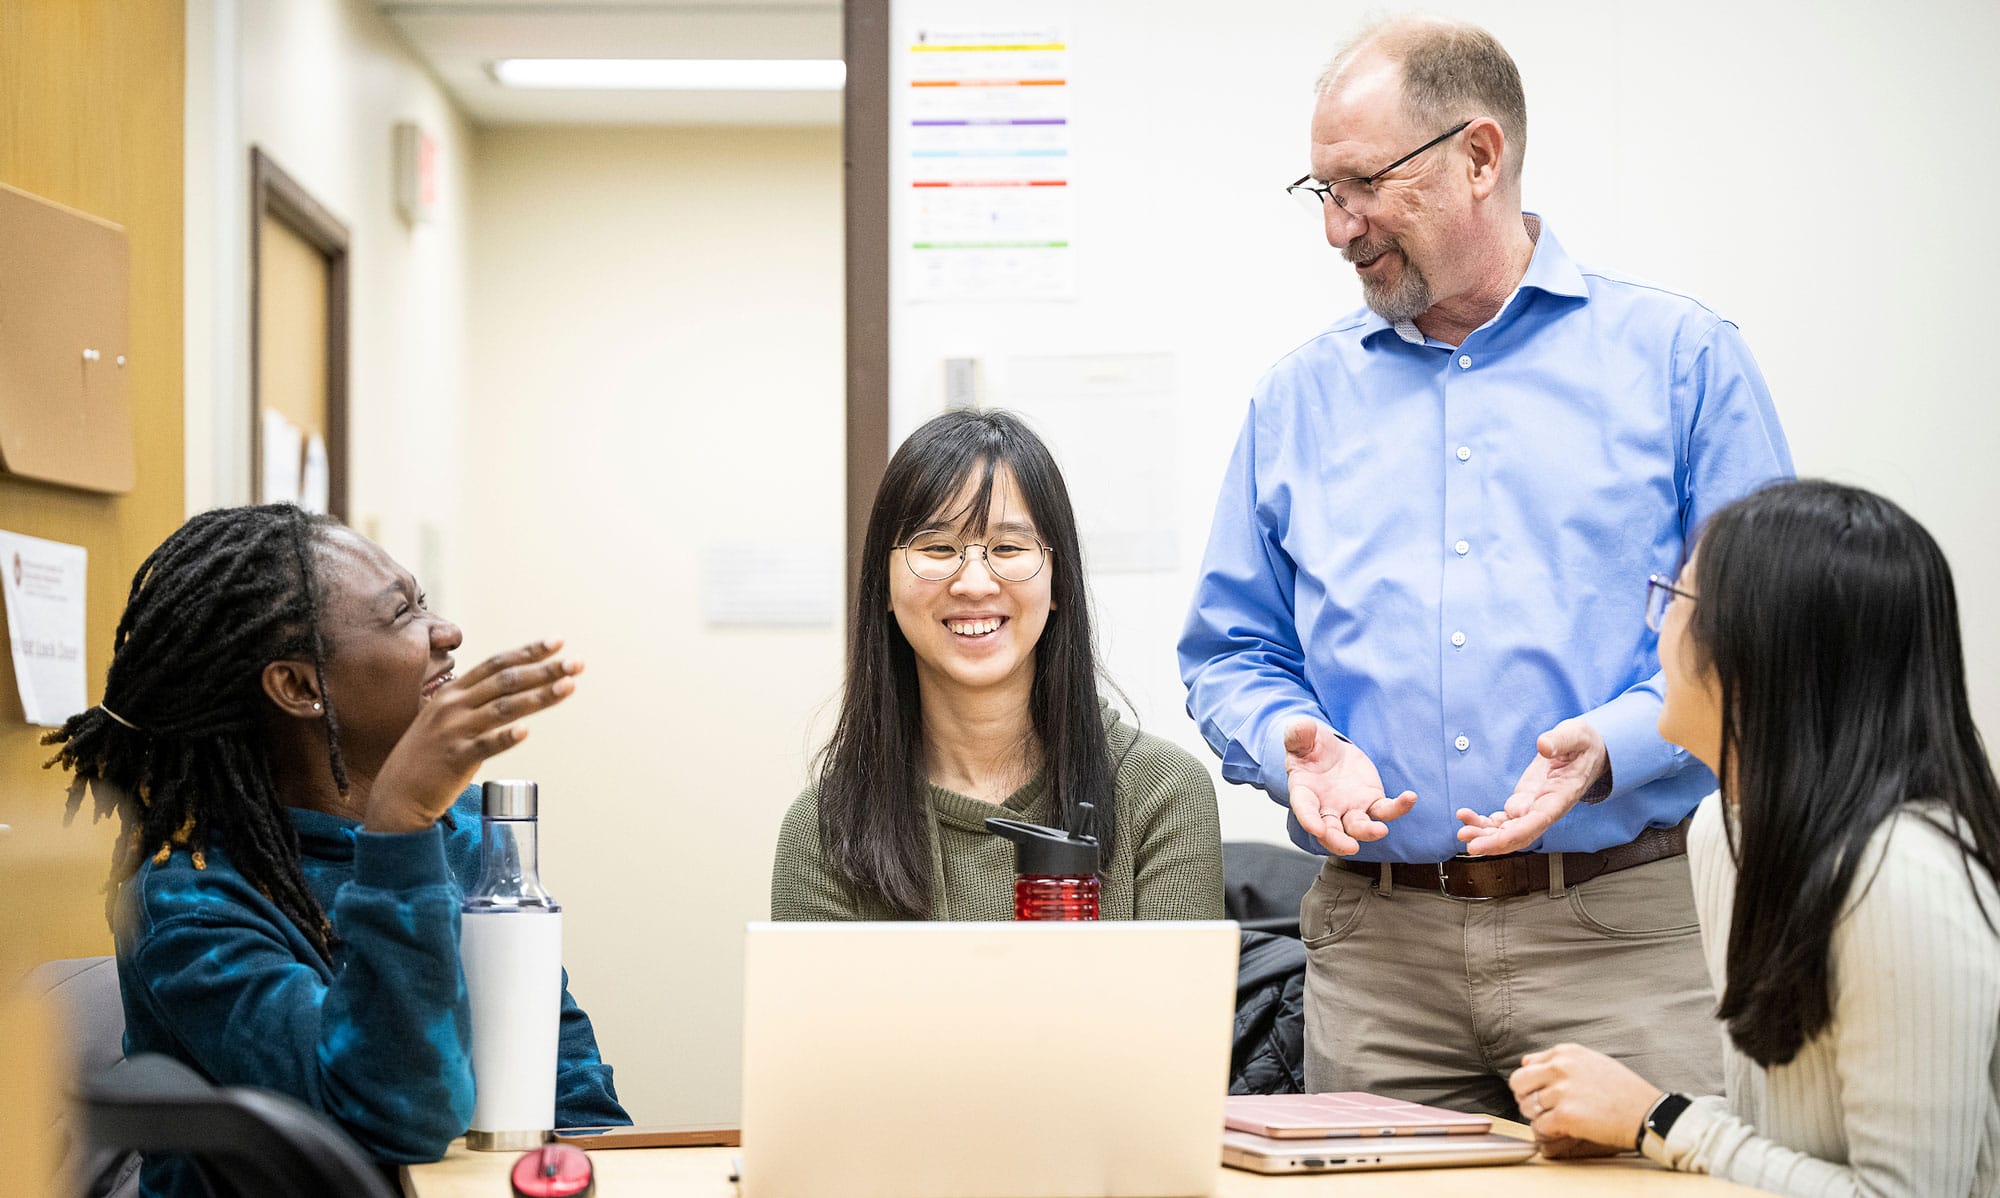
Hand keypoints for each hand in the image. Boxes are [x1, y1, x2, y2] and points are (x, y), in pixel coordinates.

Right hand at [365, 638, 583, 833]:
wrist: (398, 792)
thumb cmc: (428, 755)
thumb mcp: (445, 716)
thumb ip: (473, 700)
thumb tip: (509, 685)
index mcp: (452, 692)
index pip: (496, 664)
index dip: (527, 652)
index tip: (557, 643)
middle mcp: (453, 706)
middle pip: (506, 681)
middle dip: (544, 670)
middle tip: (576, 663)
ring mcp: (453, 731)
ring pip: (504, 708)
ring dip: (539, 696)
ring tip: (568, 686)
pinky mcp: (455, 759)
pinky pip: (485, 746)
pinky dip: (506, 738)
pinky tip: (526, 732)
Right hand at [1284, 718, 1415, 855]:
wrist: (1329, 752)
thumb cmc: (1311, 748)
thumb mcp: (1302, 737)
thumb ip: (1298, 734)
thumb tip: (1299, 728)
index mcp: (1305, 793)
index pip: (1305, 810)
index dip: (1309, 821)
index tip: (1316, 829)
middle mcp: (1327, 807)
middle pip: (1331, 831)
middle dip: (1338, 841)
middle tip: (1350, 847)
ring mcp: (1351, 808)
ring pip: (1359, 827)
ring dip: (1368, 832)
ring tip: (1380, 831)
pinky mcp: (1372, 802)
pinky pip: (1385, 810)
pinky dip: (1398, 808)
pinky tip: (1409, 798)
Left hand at [1454, 717, 1608, 855]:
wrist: (1587, 750)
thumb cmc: (1584, 745)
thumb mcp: (1576, 735)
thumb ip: (1560, 740)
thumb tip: (1544, 745)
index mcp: (1560, 796)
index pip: (1538, 822)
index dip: (1515, 835)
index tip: (1495, 841)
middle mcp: (1545, 808)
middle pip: (1520, 834)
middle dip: (1495, 842)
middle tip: (1469, 843)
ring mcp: (1533, 807)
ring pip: (1508, 830)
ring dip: (1485, 835)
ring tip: (1463, 832)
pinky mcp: (1523, 802)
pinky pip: (1502, 820)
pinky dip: (1484, 823)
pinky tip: (1467, 818)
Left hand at [1509, 1043, 1661, 1155]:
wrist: (1647, 1113)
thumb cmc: (1623, 1091)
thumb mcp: (1592, 1062)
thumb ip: (1561, 1062)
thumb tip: (1528, 1065)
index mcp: (1566, 1053)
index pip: (1527, 1064)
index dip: (1532, 1082)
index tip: (1544, 1092)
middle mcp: (1560, 1067)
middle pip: (1518, 1082)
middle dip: (1526, 1097)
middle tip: (1543, 1108)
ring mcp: (1562, 1092)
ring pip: (1526, 1105)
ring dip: (1539, 1116)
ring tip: (1561, 1119)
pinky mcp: (1566, 1116)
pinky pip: (1539, 1125)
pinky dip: (1549, 1131)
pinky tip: (1567, 1129)